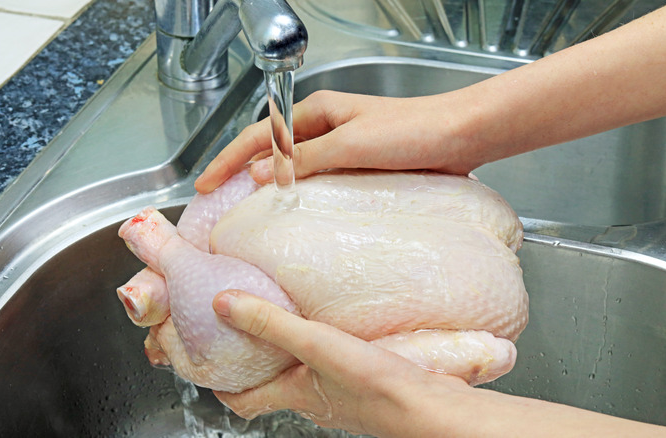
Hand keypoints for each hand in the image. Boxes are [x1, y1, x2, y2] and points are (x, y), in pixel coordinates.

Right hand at [195, 90, 491, 192]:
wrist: (461, 136)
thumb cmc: (413, 131)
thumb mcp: (350, 144)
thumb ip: (304, 159)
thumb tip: (258, 174)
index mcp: (318, 112)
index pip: (258, 136)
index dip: (227, 160)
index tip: (204, 184)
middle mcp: (328, 128)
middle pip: (272, 152)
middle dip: (243, 174)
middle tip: (220, 204)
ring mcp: (345, 149)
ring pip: (297, 170)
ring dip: (273, 188)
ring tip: (251, 216)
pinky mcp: (362, 168)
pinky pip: (323, 183)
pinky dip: (305, 198)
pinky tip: (300, 217)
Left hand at [211, 289, 472, 436]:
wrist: (431, 407)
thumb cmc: (376, 387)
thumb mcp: (316, 345)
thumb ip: (271, 323)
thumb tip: (224, 304)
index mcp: (294, 395)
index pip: (243, 401)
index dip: (221, 385)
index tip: (208, 363)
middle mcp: (315, 400)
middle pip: (273, 386)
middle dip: (257, 362)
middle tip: (248, 331)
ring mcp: (343, 395)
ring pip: (306, 376)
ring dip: (293, 354)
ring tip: (290, 320)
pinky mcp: (368, 384)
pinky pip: (336, 367)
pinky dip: (326, 350)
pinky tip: (338, 329)